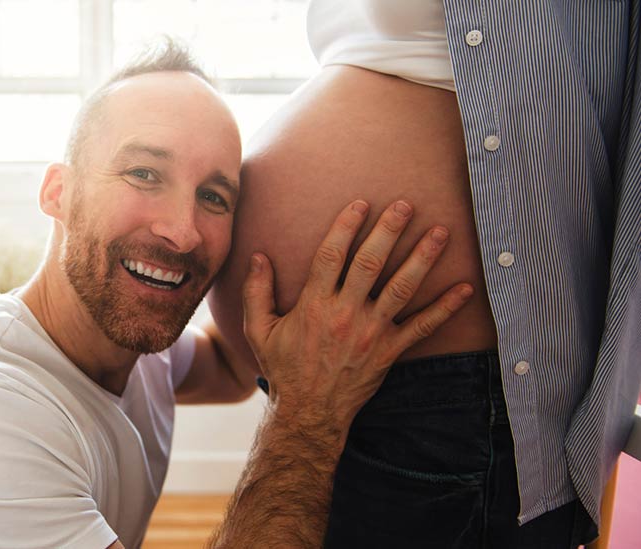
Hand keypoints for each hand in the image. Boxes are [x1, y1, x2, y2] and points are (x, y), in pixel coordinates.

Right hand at [242, 199, 472, 429]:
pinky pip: (424, 327)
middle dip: (390, 230)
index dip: (346, 226)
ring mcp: (372, 333)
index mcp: (314, 305)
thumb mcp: (258, 330)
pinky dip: (446, 308)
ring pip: (402, 288)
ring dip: (423, 258)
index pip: (331, 255)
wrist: (309, 413)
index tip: (361, 204)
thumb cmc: (283, 369)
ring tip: (441, 232)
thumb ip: (256, 292)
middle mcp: (345, 314)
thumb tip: (257, 256)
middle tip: (406, 205)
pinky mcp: (390, 351)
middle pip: (371, 263)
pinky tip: (466, 288)